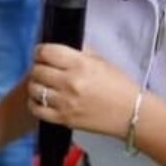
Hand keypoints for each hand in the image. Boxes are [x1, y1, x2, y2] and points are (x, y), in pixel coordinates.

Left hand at [26, 44, 140, 140]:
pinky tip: (40, 100)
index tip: (41, 53)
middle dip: (38, 67)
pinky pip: (37, 109)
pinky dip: (34, 103)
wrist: (131, 114)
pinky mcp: (64, 119)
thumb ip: (80, 52)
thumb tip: (60, 46)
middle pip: (37, 70)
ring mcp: (65, 102)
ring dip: (35, 84)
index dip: (40, 51)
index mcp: (80, 64)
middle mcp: (70, 82)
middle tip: (43, 69)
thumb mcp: (101, 61)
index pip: (47, 52)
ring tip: (42, 84)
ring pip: (34, 89)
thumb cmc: (119, 86)